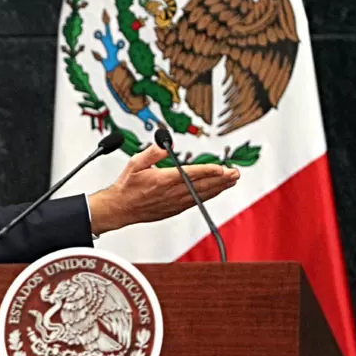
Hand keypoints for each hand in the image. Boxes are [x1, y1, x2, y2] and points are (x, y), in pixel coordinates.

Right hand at [87, 143, 238, 235]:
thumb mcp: (134, 164)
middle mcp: (172, 192)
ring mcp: (175, 202)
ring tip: (231, 181)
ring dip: (219, 187)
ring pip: (202, 194)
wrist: (121, 208)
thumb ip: (151, 153)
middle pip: (202, 185)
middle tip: (234, 173)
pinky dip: (209, 196)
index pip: (191, 174)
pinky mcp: (175, 209)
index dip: (208, 171)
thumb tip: (163, 146)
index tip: (221, 168)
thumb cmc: (127, 187)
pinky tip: (215, 191)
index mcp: (163, 180)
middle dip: (221, 179)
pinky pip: (196, 202)